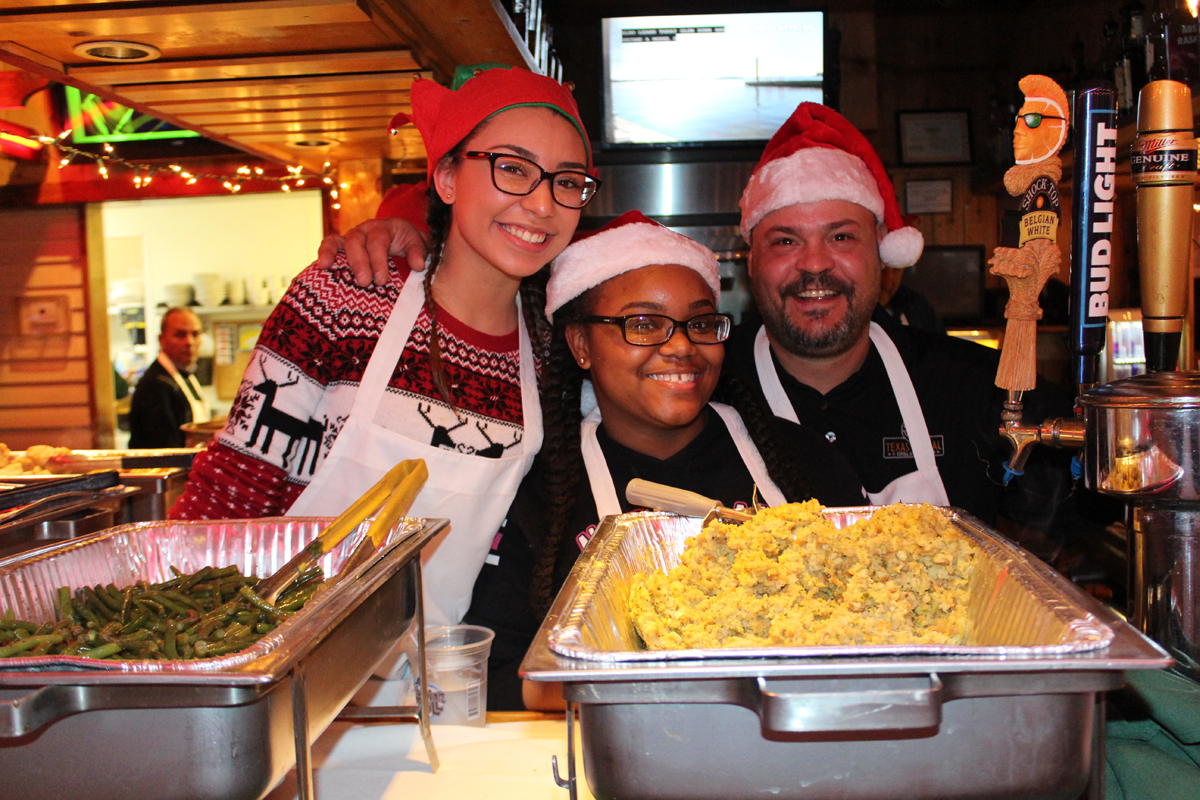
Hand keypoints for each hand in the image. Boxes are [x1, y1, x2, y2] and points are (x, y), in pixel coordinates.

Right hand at [314, 217, 430, 286]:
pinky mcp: (343, 247)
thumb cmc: (409, 245)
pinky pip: (330, 245)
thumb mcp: (419, 244)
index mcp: (384, 227)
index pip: (379, 241)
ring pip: (338, 240)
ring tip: (326, 267)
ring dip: (332, 253)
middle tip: (364, 282)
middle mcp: (365, 230)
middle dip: (359, 262)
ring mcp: (352, 237)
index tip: (381, 280)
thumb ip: (419, 252)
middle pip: (356, 241)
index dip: (379, 260)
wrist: (404, 240)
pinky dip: (323, 253)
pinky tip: (320, 266)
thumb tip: (417, 265)